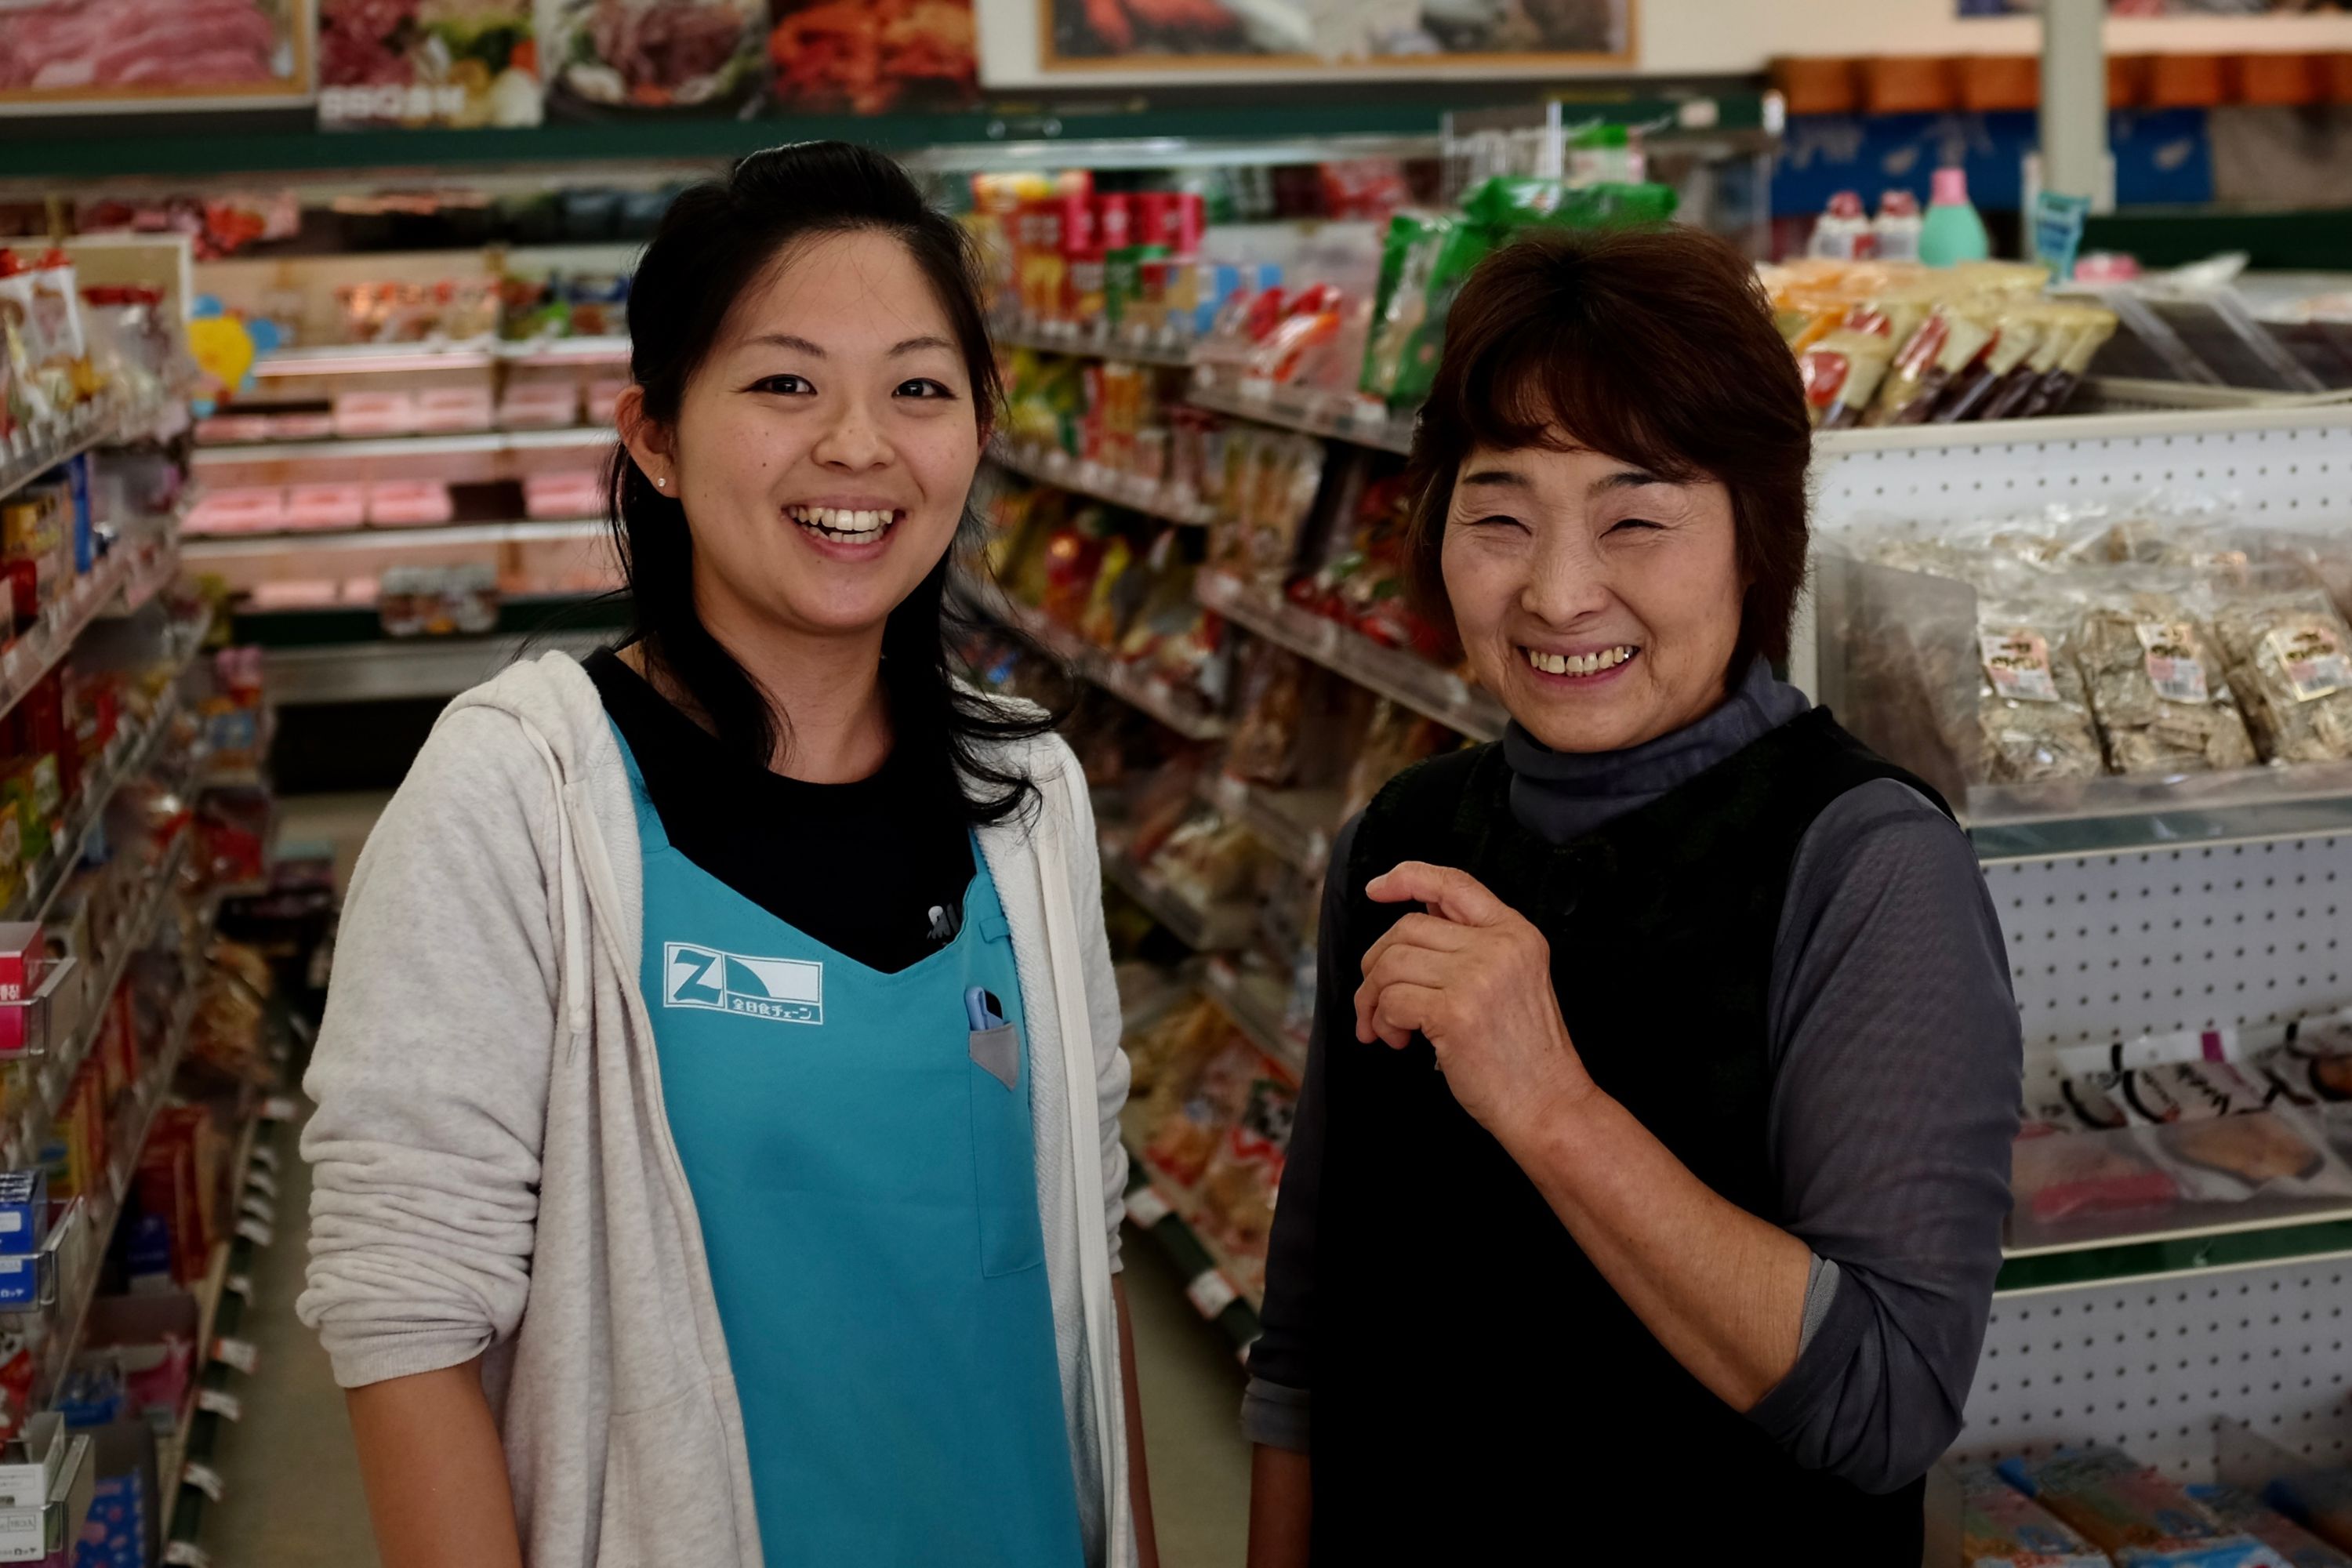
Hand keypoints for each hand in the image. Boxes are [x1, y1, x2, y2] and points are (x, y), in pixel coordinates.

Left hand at [1355, 860, 1598, 1147]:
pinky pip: (1391, 1000)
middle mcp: (1498, 946)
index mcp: (1515, 932)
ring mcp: (1477, 977)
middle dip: (1376, 965)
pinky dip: (1382, 1022)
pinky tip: (1399, 1041)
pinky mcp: (1454, 1011)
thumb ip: (1470, 943)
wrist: (1548, 1104)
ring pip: (1391, 963)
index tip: (1376, 888)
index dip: (1407, 877)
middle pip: (1407, 928)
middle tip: (1374, 1001)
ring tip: (1386, 1028)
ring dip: (1373, 999)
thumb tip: (1418, 914)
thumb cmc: (1524, 1053)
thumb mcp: (1512, 979)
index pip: (1453, 884)